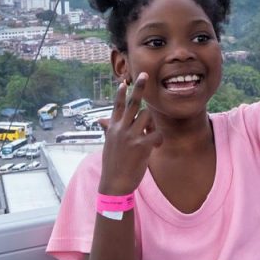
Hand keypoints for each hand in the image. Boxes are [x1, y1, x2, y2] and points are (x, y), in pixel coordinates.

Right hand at [97, 73, 161, 195]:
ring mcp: (130, 136)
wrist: (114, 184)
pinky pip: (156, 134)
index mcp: (112, 128)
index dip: (121, 94)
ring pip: (148, 117)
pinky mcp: (140, 145)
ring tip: (148, 136)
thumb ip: (108, 129)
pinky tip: (155, 146)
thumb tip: (100, 120)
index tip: (124, 82)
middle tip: (144, 74)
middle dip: (139, 88)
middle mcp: (120, 129)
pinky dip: (159, 139)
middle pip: (132, 104)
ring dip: (152, 124)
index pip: (117, 106)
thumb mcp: (108, 144)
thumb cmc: (113, 164)